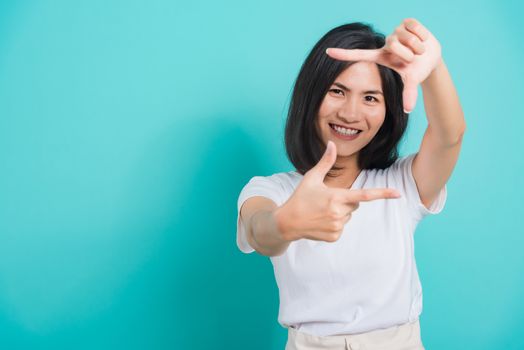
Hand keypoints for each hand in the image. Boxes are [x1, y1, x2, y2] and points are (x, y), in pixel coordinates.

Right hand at [274, 141, 400, 242]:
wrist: (287, 222)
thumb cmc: (300, 197)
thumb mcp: (311, 178)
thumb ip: (325, 162)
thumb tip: (331, 144)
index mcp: (336, 197)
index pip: (364, 195)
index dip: (383, 194)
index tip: (398, 194)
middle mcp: (339, 213)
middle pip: (355, 204)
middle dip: (345, 200)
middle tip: (326, 200)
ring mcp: (337, 226)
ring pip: (348, 216)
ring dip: (340, 213)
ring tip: (321, 212)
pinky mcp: (334, 236)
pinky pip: (342, 227)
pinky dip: (334, 224)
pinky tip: (320, 221)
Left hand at [326, 18, 441, 112]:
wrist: (432, 57)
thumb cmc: (416, 70)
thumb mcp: (411, 80)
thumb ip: (408, 94)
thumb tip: (408, 110)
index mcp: (381, 57)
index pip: (358, 55)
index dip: (343, 54)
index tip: (326, 52)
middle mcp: (386, 43)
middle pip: (396, 46)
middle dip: (409, 54)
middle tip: (412, 59)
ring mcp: (395, 32)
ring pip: (407, 38)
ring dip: (418, 46)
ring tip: (418, 50)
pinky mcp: (407, 22)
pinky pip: (415, 27)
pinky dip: (423, 35)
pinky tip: (422, 38)